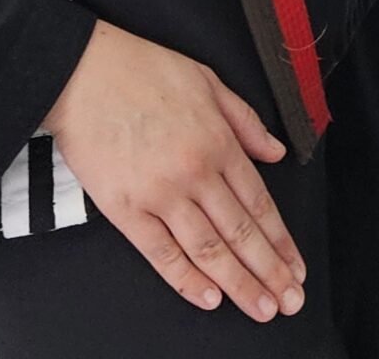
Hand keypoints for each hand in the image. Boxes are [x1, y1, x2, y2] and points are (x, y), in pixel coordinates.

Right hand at [45, 22, 305, 318]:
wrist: (82, 73)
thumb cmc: (143, 70)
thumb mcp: (207, 80)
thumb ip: (245, 120)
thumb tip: (276, 152)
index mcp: (218, 140)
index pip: (259, 202)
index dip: (280, 240)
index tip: (296, 266)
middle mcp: (195, 172)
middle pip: (240, 233)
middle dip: (269, 272)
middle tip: (290, 302)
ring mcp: (160, 194)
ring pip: (208, 249)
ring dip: (238, 284)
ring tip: (260, 308)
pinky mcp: (125, 210)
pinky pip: (161, 254)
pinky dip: (187, 280)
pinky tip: (209, 298)